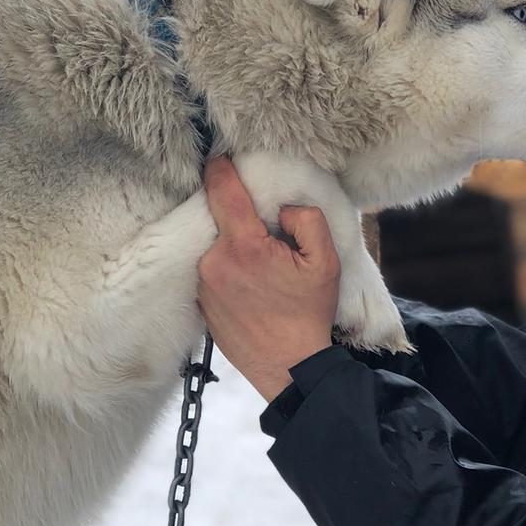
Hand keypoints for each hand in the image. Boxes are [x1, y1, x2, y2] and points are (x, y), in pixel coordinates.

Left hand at [198, 157, 340, 401]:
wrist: (290, 368)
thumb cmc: (309, 315)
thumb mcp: (326, 262)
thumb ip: (307, 220)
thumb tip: (284, 207)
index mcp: (243, 246)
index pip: (221, 190)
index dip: (221, 168)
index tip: (221, 158)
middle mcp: (213, 262)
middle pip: (217, 218)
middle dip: (238, 217)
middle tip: (265, 233)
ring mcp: (202, 284)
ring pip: (213, 245)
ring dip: (232, 245)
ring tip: (261, 268)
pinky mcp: (200, 302)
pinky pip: (211, 270)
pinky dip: (226, 268)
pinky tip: (249, 287)